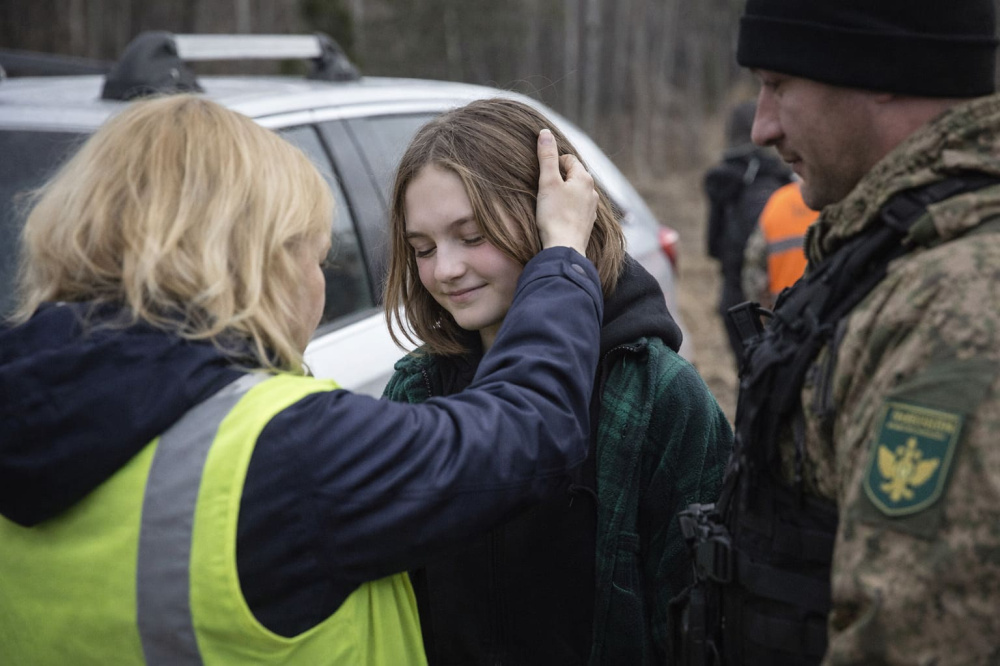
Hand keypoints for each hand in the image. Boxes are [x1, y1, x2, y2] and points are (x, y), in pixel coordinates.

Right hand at [535, 129, 596, 254]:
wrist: (564, 248)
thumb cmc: (554, 215)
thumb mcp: (547, 182)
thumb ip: (546, 156)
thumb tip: (544, 132)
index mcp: (584, 178)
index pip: (568, 159)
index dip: (553, 163)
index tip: (542, 176)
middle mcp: (592, 191)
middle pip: (573, 175)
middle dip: (559, 178)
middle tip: (543, 189)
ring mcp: (591, 208)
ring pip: (576, 192)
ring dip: (564, 194)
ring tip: (550, 204)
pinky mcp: (587, 223)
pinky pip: (577, 208)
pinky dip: (567, 208)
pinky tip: (558, 216)